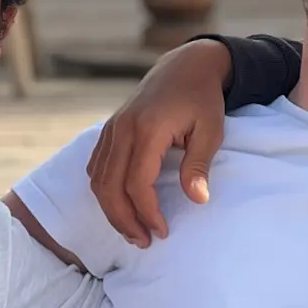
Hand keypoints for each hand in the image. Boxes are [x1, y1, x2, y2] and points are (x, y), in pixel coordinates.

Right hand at [87, 40, 232, 246]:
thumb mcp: (211, 130)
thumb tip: (198, 200)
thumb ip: (199, 165)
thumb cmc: (202, 99)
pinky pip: (96, 166)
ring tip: (132, 230)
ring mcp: (112, 128)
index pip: (136, 183)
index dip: (147, 212)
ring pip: (97, 179)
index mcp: (147, 129)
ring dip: (111, 209)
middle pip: (109, 186)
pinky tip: (120, 205)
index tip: (162, 231)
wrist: (185, 66)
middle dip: (124, 220)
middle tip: (143, 241)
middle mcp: (122, 129)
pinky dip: (104, 190)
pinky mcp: (109, 129)